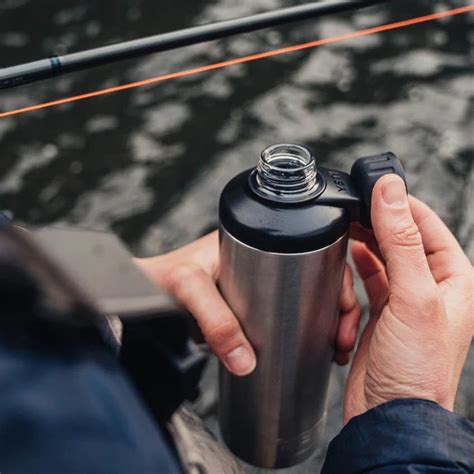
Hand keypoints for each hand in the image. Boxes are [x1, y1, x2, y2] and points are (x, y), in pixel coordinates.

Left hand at [136, 232, 361, 375]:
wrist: (141, 291)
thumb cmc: (162, 277)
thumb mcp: (190, 290)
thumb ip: (215, 321)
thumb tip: (247, 361)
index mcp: (255, 237)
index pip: (310, 248)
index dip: (335, 275)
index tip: (344, 307)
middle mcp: (262, 255)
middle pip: (316, 275)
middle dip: (339, 304)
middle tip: (342, 338)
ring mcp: (259, 280)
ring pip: (306, 295)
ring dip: (326, 319)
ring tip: (334, 348)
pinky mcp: (252, 303)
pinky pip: (287, 311)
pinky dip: (304, 327)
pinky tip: (313, 345)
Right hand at [345, 175, 472, 423]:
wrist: (388, 416)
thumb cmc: (415, 368)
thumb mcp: (413, 297)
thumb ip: (401, 240)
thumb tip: (391, 191)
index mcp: (453, 280)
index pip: (426, 225)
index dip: (399, 204)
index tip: (372, 189)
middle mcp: (429, 288)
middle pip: (398, 241)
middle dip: (372, 233)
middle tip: (348, 220)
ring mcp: (403, 302)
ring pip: (376, 261)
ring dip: (358, 264)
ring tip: (345, 265)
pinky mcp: (379, 315)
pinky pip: (362, 285)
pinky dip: (350, 288)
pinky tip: (344, 294)